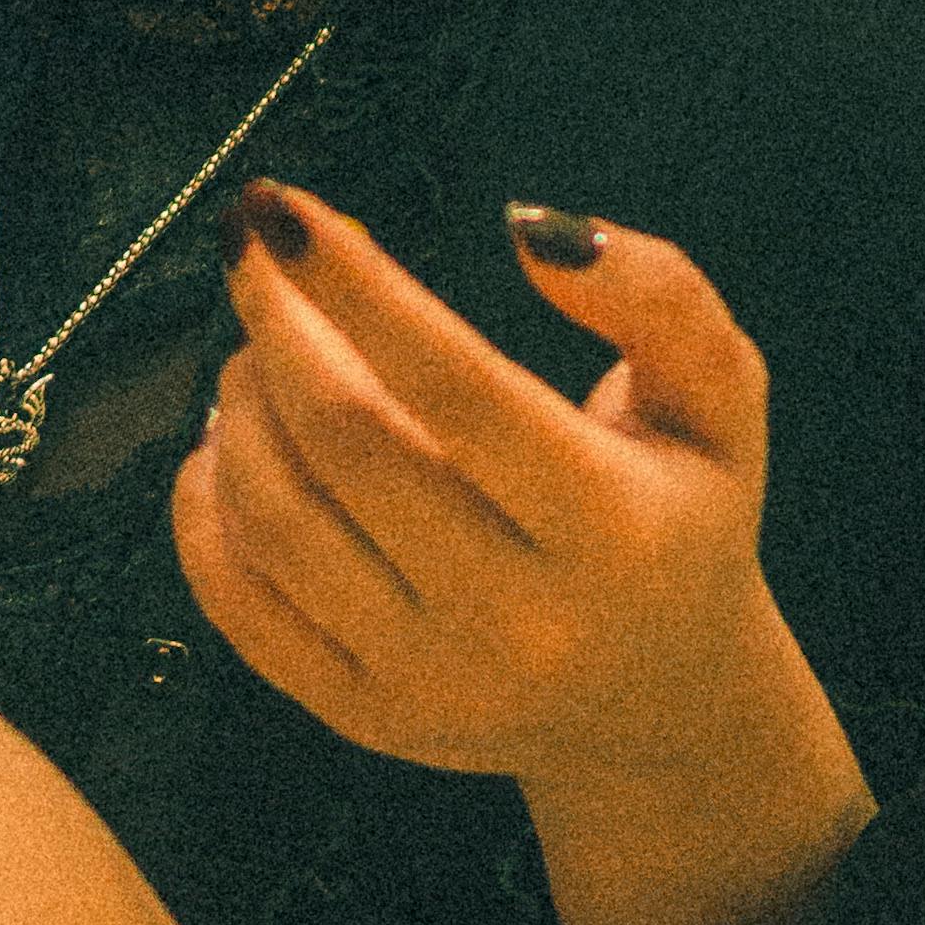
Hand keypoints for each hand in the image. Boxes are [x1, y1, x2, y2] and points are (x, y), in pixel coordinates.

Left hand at [175, 187, 875, 924]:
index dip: (354, 287)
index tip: (276, 206)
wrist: (665, 709)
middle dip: (274, 332)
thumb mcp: (718, 398)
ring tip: (254, 350)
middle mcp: (523, 621)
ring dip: (236, 410)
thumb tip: (527, 230)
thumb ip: (657, 294)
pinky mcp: (366, 717)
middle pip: (348, 448)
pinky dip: (205, 508)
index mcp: (614, 529)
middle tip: (255, 262)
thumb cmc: (680, 514)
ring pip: (279, 522)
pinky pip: (240, 606)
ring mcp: (434, 683)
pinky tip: (227, 442)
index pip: (457, 388)